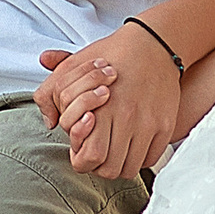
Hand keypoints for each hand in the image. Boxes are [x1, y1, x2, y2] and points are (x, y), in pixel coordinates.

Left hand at [51, 24, 179, 177]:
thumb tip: (49, 122)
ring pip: (130, 168)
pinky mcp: (165, 126)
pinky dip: (139, 158)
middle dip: (99, 166)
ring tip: (114, 150)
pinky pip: (150, 159)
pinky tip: (132, 145)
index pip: (90, 158)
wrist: (153, 44)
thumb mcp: (74, 66)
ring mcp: (148, 124)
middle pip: (109, 169)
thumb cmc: (113, 54)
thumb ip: (51, 92)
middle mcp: (127, 119)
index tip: (81, 151)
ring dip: (119, 165)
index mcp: (102, 108)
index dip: (82, 160)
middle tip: (98, 153)